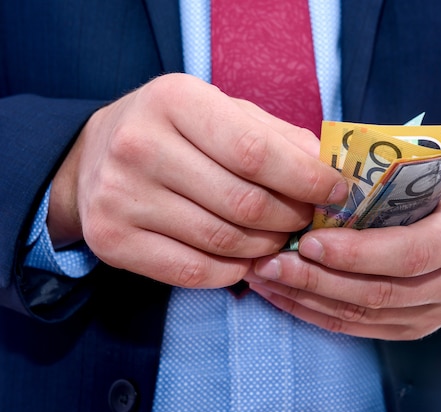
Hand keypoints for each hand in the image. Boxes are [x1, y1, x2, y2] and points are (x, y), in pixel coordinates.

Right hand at [47, 73, 347, 287]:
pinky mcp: (112, 240)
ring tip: (279, 237)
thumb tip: (328, 173)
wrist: (95, 156)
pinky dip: (234, 271)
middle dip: (292, 218)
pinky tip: (247, 259)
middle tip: (307, 219)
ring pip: (223, 241)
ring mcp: (119, 197)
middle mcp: (139, 145)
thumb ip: (276, 137)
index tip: (336, 193)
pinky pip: (194, 272)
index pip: (256, 152)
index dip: (306, 179)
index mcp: (174, 100)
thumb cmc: (175, 130)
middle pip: (244, 203)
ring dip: (267, 247)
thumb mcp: (222, 112)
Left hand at [244, 180, 440, 339]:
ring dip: (307, 297)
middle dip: (318, 279)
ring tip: (266, 277)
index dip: (357, 252)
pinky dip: (314, 312)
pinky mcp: (410, 329)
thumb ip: (379, 181)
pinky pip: (356, 328)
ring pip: (362, 316)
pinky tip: (282, 295)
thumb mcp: (420, 173)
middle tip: (270, 263)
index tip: (308, 241)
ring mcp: (435, 314)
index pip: (409, 252)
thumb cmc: (431, 192)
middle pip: (380, 292)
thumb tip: (311, 178)